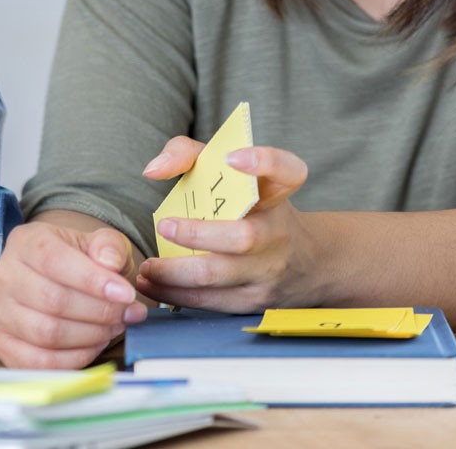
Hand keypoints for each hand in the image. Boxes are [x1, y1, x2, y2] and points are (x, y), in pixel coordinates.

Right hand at [0, 216, 147, 369]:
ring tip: (113, 327)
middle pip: (52, 300)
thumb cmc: (80, 261)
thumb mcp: (100, 243)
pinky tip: (94, 345)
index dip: (92, 280)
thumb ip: (109, 246)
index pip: (54, 260)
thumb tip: (109, 264)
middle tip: (127, 314)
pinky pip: (40, 362)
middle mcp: (3, 274)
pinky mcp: (2, 344)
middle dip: (99, 312)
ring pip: (46, 333)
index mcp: (24, 241)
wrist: (59, 280)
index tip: (126, 294)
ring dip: (90, 335)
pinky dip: (74, 358)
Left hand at [139, 137, 311, 311]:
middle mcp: (278, 231)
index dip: (261, 161)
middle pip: (243, 237)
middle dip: (196, 235)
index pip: (284, 169)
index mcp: (276, 192)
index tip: (231, 159)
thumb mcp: (231, 174)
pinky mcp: (257, 302)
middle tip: (163, 226)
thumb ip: (188, 154)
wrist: (308, 262)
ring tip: (147, 267)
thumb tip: (154, 170)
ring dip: (173, 273)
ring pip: (218, 275)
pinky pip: (212, 302)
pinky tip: (152, 285)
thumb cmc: (250, 207)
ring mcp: (269, 270)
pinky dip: (176, 295)